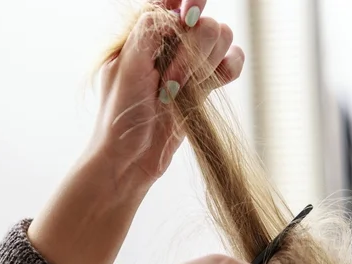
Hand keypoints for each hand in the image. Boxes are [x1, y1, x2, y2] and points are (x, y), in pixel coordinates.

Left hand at [27, 1, 244, 263]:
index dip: (187, 4)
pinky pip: (232, 63)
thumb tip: (176, 12)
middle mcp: (170, 42)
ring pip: (223, 38)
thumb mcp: (125, 68)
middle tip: (170, 80)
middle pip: (205, 21)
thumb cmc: (118, 115)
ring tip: (180, 90)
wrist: (130, 159)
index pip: (173, 0)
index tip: (186, 19)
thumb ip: (148, 33)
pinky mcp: (206, 85)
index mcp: (145, 31)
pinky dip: (229, 69)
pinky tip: (215, 83)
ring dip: (206, 63)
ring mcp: (191, 63)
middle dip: (193, 49)